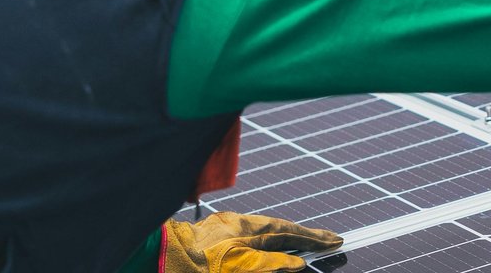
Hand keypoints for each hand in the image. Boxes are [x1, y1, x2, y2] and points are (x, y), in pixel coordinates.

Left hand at [163, 212, 343, 272]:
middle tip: (328, 241)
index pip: (288, 232)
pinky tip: (265, 247)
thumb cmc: (194, 266)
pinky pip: (246, 236)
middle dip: (304, 236)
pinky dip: (263, 241)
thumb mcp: (239, 268)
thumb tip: (297, 263)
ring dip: (284, 238)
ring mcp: (222, 228)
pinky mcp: (210, 236)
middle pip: (278, 229)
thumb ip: (270, 264)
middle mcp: (236, 223)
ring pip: (261, 232)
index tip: (335, 241)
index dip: (313, 238)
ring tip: (304, 246)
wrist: (156, 257)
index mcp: (246, 228)